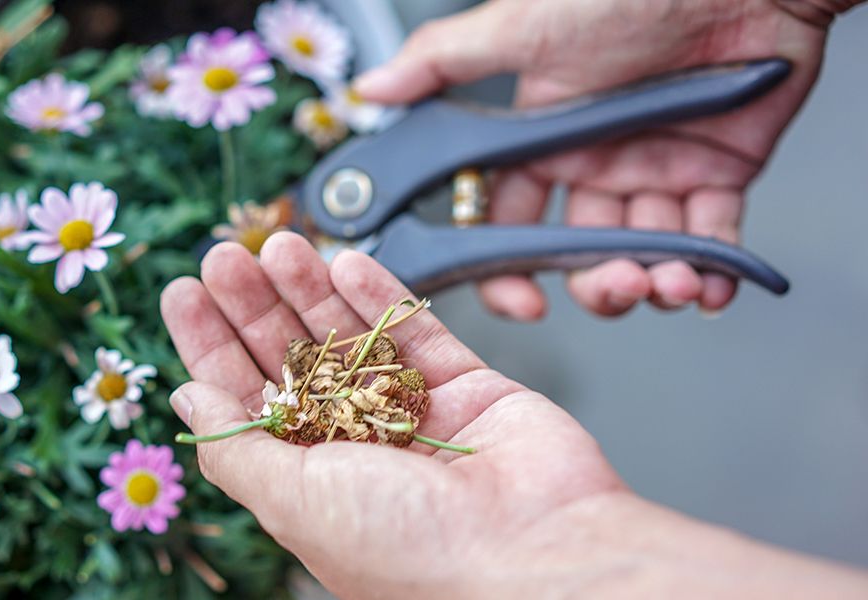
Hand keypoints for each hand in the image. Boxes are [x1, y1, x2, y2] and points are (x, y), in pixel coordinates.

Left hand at [160, 233, 867, 597]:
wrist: (537, 556)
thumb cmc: (411, 550)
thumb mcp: (294, 502)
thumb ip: (238, 448)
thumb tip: (185, 402)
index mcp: (308, 481)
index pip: (245, 398)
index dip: (211, 345)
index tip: (184, 292)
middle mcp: (356, 446)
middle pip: (291, 359)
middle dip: (255, 306)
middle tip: (224, 255)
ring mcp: (413, 414)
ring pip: (350, 338)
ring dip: (310, 289)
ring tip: (277, 245)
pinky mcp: (468, 386)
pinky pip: (416, 331)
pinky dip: (380, 295)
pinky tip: (344, 261)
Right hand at [354, 0, 842, 319]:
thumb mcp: (522, 25)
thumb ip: (442, 62)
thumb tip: (370, 89)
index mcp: (541, 139)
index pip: (508, 221)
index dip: (510, 269)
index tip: (523, 299)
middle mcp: (594, 163)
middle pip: (579, 251)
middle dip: (593, 284)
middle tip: (610, 286)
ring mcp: (656, 170)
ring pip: (642, 253)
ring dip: (652, 283)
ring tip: (666, 283)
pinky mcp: (719, 173)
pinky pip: (711, 238)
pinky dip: (712, 271)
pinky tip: (706, 286)